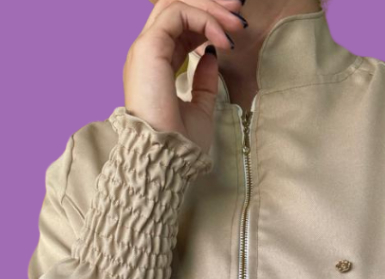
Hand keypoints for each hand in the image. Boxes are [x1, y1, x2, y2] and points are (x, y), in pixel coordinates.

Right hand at [125, 0, 248, 154]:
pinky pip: (177, 13)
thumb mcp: (200, 108)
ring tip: (236, 25)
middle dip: (210, 4)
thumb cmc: (181, 143)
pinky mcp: (149, 48)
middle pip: (175, 7)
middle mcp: (146, 53)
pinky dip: (204, 19)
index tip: (234, 27)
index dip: (207, 19)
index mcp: (154, 65)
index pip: (178, 26)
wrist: (168, 157)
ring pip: (175, 4)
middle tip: (239, 12)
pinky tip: (222, 39)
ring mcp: (145, 48)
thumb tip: (212, 56)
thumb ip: (204, 81)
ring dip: (210, 8)